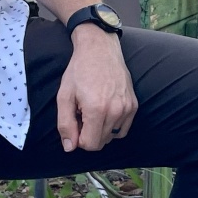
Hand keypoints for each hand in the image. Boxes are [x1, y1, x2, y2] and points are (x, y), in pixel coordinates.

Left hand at [58, 26, 136, 151]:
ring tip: (94, 111)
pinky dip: (113, 126)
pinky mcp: (134, 105)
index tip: (75, 123)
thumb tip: (70, 147)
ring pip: (112, 137)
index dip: (79, 139)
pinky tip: (105, 111)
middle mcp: (116, 111)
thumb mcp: (64, 96)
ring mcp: (127, 108)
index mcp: (97, 110)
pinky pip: (123, 129)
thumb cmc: (80, 70)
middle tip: (82, 114)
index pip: (90, 145)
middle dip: (89, 134)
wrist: (100, 49)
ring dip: (101, 130)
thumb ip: (65, 124)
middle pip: (101, 142)